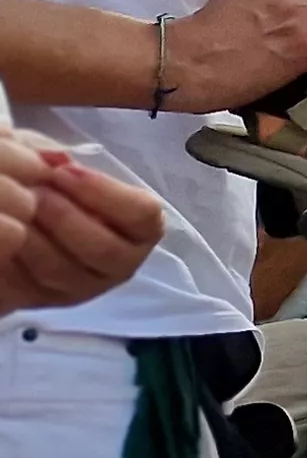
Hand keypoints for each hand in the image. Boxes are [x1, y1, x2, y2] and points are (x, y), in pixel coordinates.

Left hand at [0, 137, 161, 313]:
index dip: (106, 193)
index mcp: (139, 226)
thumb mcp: (59, 165)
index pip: (142, 214)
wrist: (18, 211)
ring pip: (64, 272)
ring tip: (17, 210)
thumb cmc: (51, 184)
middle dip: (68, 220)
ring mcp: (84, 286)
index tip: (65, 171)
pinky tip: (8, 232)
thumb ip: (62, 160)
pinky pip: (31, 286)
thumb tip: (55, 158)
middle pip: (106, 251)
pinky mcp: (46, 299)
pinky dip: (17, 257)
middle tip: (36, 194)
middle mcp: (120, 262)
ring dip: (38, 239)